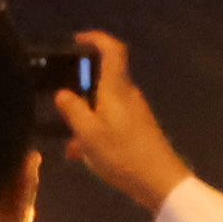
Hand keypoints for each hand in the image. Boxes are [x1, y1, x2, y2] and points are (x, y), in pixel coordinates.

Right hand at [49, 28, 194, 212]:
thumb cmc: (123, 154)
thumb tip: (62, 93)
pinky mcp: (139, 130)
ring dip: (86, 119)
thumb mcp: (89, 135)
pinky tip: (84, 155)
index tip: (76, 40)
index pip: (112, 49)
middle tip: (61, 106)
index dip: (95, 38)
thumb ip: (73, 111)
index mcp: (117, 88)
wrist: (161, 182)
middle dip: (81, 90)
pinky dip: (96, 132)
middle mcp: (128, 95)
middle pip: (103, 79)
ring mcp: (135, 113)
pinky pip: (111, 122)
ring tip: (70, 144)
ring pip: (104, 105)